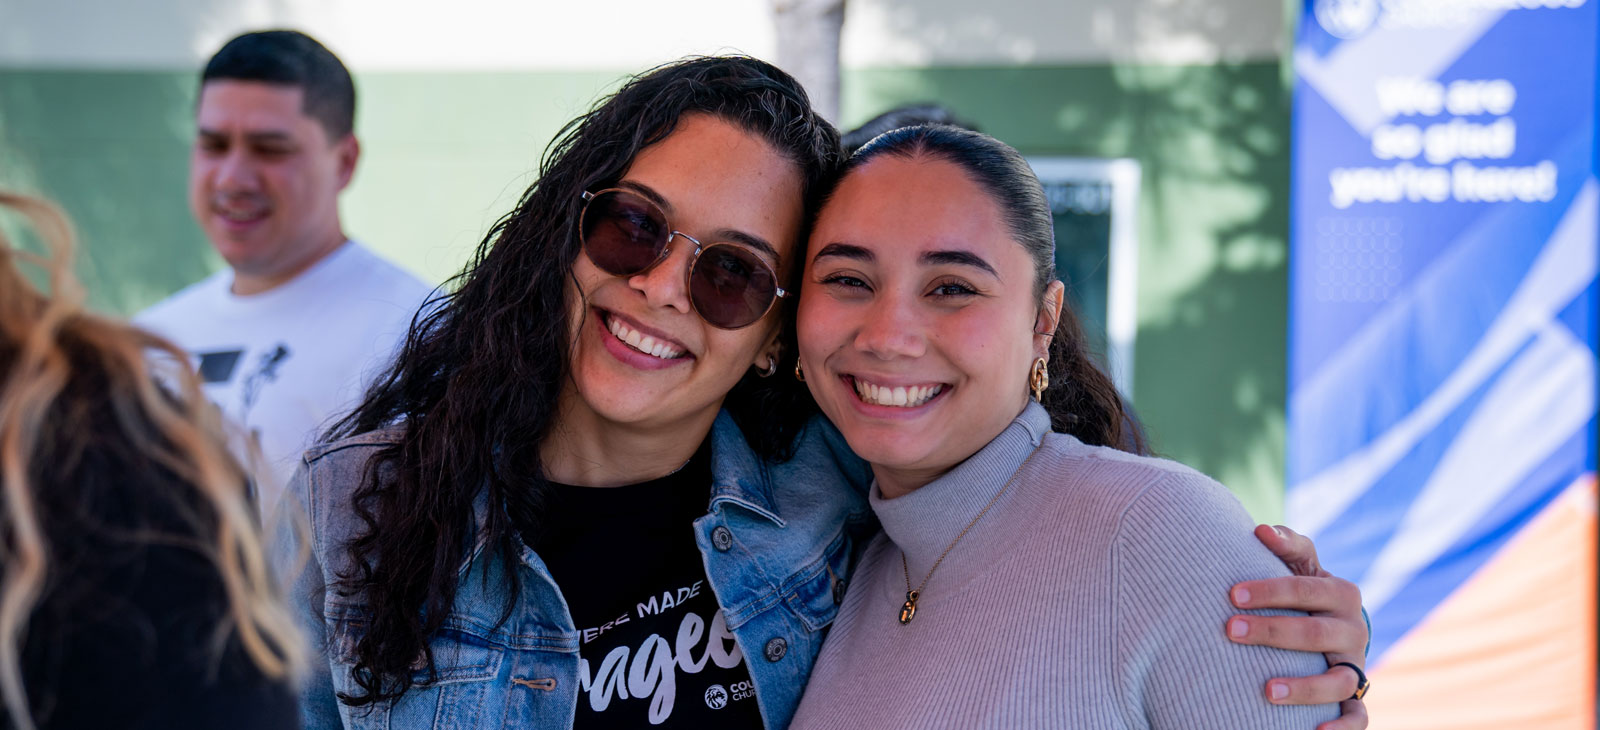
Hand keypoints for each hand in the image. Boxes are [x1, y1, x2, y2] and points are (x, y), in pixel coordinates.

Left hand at [1229, 524, 1368, 729]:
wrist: (1333, 629)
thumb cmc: (1304, 593)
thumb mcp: (1301, 566)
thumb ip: (1287, 545)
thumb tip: (1261, 530)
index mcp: (1341, 594)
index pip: (1305, 588)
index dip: (1270, 590)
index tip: (1231, 595)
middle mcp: (1353, 631)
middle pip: (1315, 634)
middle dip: (1273, 632)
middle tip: (1231, 630)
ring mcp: (1355, 667)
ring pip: (1337, 682)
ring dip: (1304, 688)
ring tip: (1267, 692)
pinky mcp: (1355, 698)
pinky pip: (1357, 718)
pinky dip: (1341, 729)